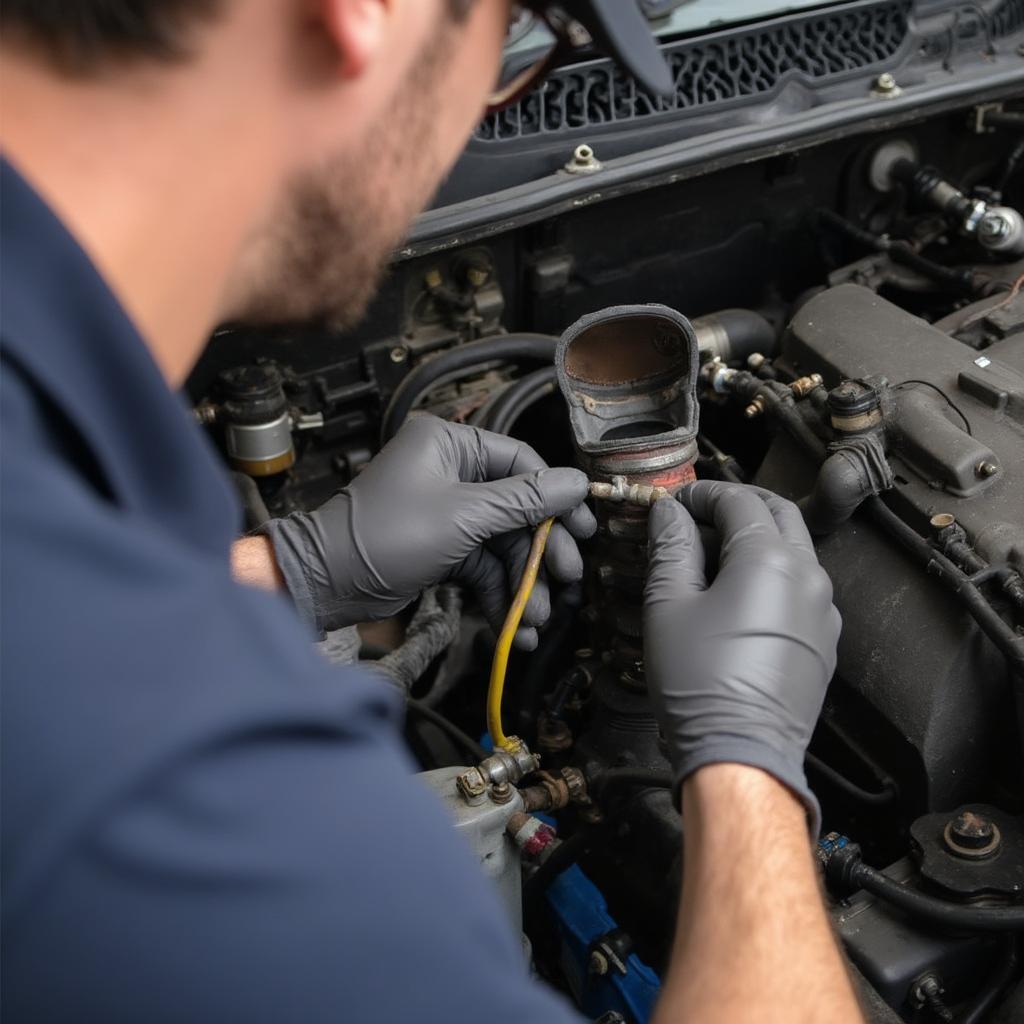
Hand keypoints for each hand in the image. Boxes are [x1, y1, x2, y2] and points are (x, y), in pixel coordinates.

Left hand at [263, 415, 595, 646]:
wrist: (327, 583)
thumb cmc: (386, 534)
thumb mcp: (464, 517)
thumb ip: (524, 501)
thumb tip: (578, 483)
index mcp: (450, 444)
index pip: (520, 463)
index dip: (555, 497)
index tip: (583, 528)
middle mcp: (450, 472)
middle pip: (516, 509)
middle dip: (539, 551)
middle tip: (567, 577)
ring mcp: (446, 512)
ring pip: (501, 544)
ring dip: (520, 582)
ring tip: (536, 619)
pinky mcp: (440, 547)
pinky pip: (480, 566)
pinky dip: (497, 593)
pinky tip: (515, 625)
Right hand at [643, 480, 840, 831]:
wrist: (742, 755)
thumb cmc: (700, 683)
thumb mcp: (669, 605)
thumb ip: (671, 548)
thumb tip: (669, 514)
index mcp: (770, 559)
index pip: (738, 501)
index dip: (700, 495)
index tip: (673, 504)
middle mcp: (808, 576)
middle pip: (777, 513)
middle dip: (737, 505)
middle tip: (698, 515)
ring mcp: (823, 610)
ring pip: (794, 550)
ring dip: (757, 539)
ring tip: (712, 556)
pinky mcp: (824, 641)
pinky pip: (801, 589)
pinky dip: (772, 575)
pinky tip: (738, 596)